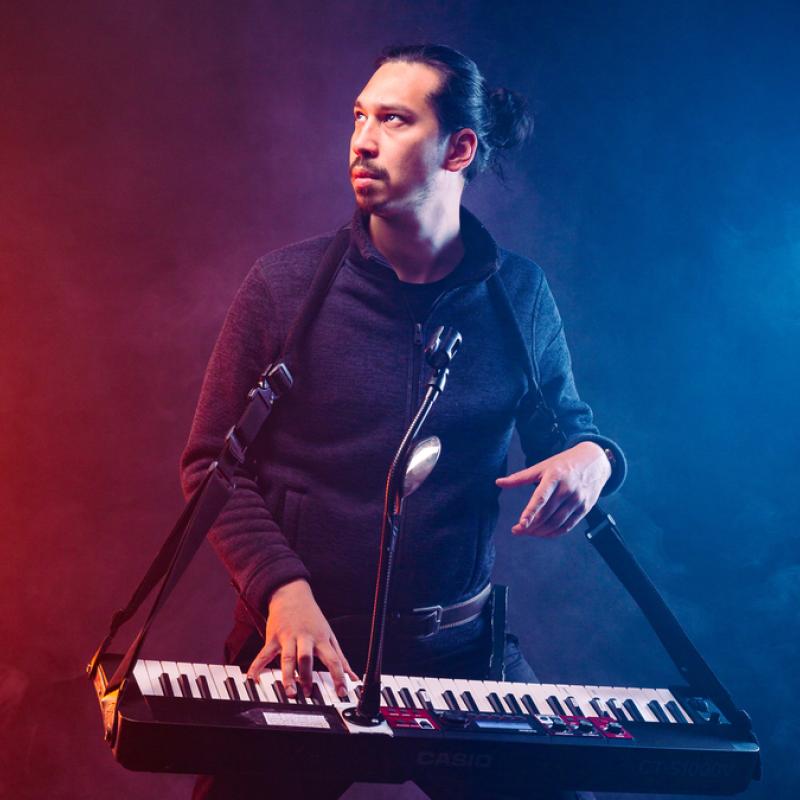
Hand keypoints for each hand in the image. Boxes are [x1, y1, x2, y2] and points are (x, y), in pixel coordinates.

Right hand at [246, 578, 356, 699]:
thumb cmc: (312, 618)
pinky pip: (264, 654)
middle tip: (307, 693)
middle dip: (307, 676)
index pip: (333, 659)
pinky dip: (257, 666)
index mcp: (321, 639)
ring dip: (288, 675)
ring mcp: (288, 637)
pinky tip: (253, 678)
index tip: (341, 692)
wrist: (292, 594)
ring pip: (288, 657)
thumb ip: (340, 658)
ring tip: (289, 691)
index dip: (339, 676)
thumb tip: (352, 677)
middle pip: (307, 657)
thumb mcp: (329, 635)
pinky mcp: (273, 637)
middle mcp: (305, 638)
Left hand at [495, 442, 611, 537]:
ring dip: (541, 531)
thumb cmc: (563, 464)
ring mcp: (578, 499)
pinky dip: (554, 533)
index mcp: (555, 476)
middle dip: (530, 526)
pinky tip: (543, 533)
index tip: (520, 524)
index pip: (541, 498)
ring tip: (528, 532)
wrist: (594, 461)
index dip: (530, 512)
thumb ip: (520, 477)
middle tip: (517, 530)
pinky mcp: (585, 508)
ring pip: (557, 522)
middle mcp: (568, 489)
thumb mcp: (542, 466)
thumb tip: (498, 482)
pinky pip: (568, 526)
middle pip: (547, 514)